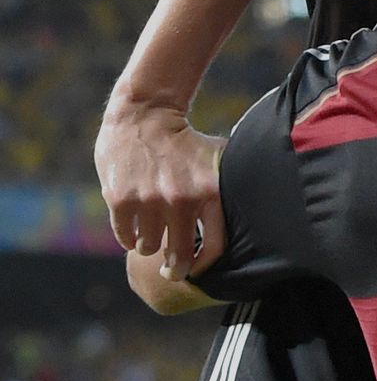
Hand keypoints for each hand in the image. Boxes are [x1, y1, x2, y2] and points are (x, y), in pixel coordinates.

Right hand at [95, 97, 225, 278]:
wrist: (145, 113)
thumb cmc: (185, 142)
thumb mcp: (215, 160)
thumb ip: (224, 191)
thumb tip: (251, 221)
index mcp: (209, 190)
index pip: (214, 248)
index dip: (204, 265)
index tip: (196, 268)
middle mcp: (180, 198)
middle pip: (178, 258)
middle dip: (174, 267)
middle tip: (172, 267)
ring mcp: (149, 200)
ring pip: (148, 248)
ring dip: (149, 244)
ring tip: (154, 230)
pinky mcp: (121, 199)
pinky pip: (126, 238)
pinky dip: (129, 236)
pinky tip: (136, 223)